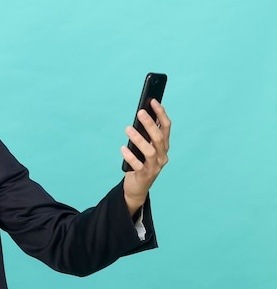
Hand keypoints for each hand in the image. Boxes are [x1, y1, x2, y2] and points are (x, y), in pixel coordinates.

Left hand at [121, 99, 170, 214]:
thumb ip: (145, 135)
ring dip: (139, 139)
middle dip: (150, 124)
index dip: (160, 114)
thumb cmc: (140, 163)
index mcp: (163, 146)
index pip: (166, 127)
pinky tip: (123, 149)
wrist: (137, 187)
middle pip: (158, 137)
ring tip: (128, 129)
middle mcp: (162, 156)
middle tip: (139, 113)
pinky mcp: (145, 175)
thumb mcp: (144, 147)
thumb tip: (140, 116)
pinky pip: (138, 165)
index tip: (153, 101)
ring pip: (150, 151)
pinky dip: (130, 156)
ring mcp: (155, 167)